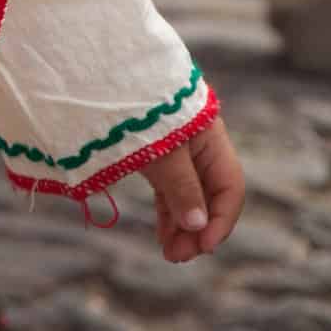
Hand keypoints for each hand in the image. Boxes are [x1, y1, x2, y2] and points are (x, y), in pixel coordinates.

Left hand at [139, 115, 244, 263]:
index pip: (229, 187)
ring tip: (171, 254)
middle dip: (198, 229)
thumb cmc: (138, 107)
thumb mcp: (161, 149)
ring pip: (189, 196)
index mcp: (211, 139)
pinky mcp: (155, 154)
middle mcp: (199, 146)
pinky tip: (164, 235)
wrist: (100, 73)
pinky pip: (169, 190)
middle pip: (209, 195)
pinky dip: (168, 212)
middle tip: (178, 257)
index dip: (221, 220)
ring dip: (182, 226)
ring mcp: (176, 151)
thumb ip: (181, 186)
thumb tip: (198, 225)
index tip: (204, 247)